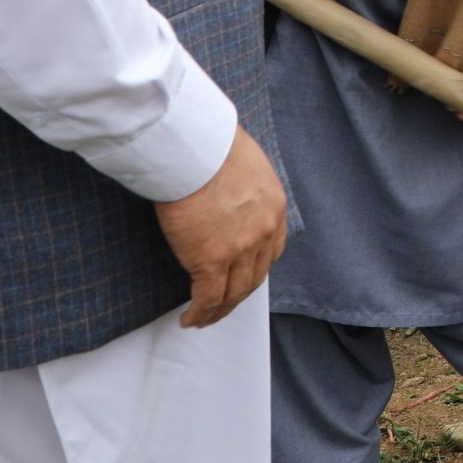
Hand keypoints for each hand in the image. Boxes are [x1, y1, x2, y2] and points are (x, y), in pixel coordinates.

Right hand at [154, 126, 287, 328]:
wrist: (196, 149)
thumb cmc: (211, 144)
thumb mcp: (245, 162)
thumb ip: (243, 184)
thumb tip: (226, 187)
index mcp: (273, 208)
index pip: (272, 251)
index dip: (255, 268)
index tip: (242, 277)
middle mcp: (264, 233)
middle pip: (254, 277)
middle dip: (238, 295)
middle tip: (222, 305)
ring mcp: (239, 250)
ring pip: (233, 293)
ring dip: (218, 310)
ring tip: (203, 318)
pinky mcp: (210, 260)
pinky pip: (207, 297)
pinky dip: (200, 313)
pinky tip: (189, 318)